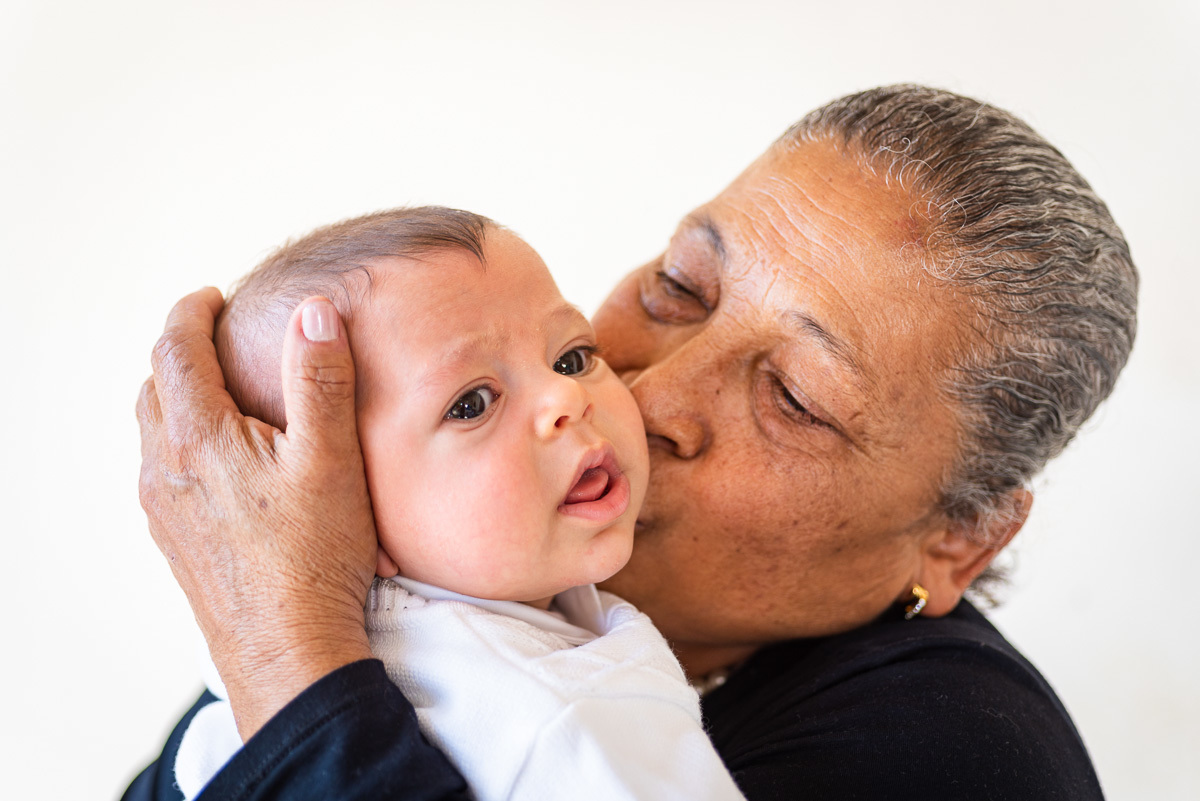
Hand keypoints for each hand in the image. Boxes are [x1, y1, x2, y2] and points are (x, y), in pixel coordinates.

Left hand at [136, 288, 384, 739]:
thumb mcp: (331, 458)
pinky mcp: (174, 540)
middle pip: (154, 386)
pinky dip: (180, 441)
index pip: (175, 350)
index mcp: (198, 438)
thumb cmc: (315, 557)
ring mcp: (164, 509)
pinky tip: (222, 460)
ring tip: (222, 392)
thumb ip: (320, 379)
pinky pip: (162, 470)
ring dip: (177, 398)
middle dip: (180, 352)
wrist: (289, 648)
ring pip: (153, 430)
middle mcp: (166, 469)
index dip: (191, 313)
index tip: (211, 298)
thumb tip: (314, 313)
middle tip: (218, 338)